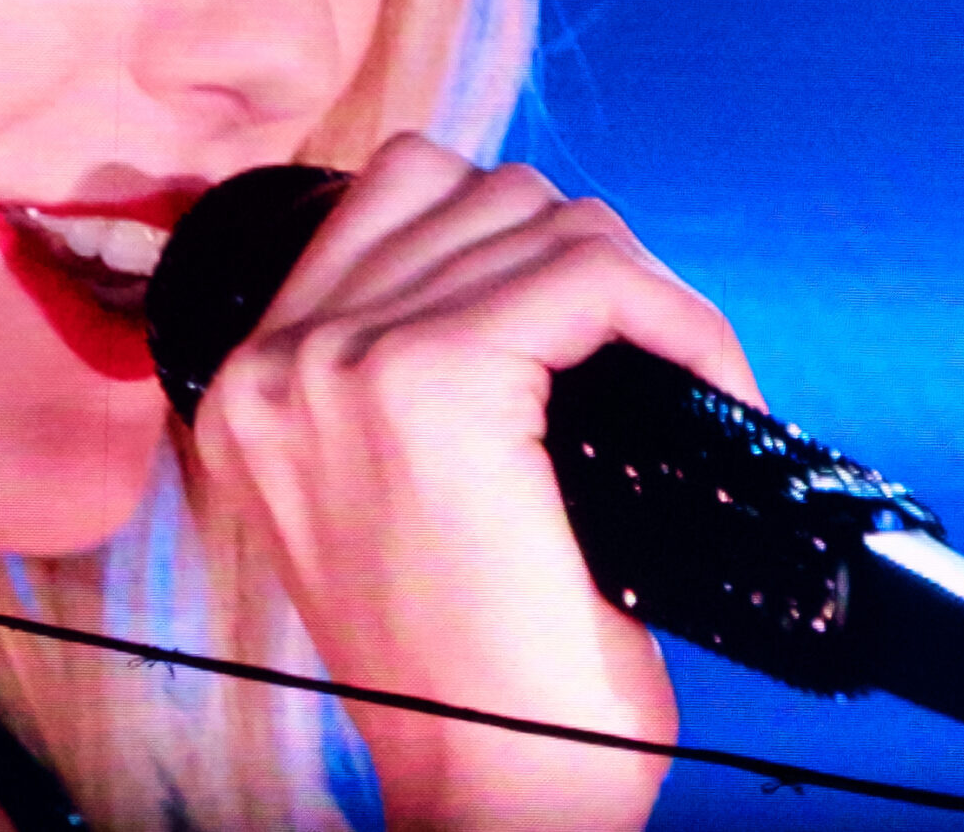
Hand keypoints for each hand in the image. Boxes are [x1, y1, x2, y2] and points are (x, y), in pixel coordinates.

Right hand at [192, 134, 761, 831]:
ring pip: (540, 220)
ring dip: (637, 287)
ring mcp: (345, 361)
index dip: (518, 241)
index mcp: (254, 386)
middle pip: (474, 193)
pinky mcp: (438, 379)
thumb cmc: (471, 674)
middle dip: (584, 260)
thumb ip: (407, 375)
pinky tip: (709, 385)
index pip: (396, 196)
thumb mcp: (395, 500)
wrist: (489, 792)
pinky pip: (596, 277)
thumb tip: (534, 269)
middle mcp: (278, 361)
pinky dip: (679, 318)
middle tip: (648, 361)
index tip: (591, 329)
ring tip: (681, 375)